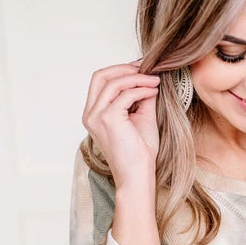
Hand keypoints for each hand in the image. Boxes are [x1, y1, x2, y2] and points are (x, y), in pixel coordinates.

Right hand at [81, 59, 161, 188]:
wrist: (138, 176)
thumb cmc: (139, 154)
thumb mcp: (141, 118)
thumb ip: (141, 97)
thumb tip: (149, 77)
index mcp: (93, 114)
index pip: (101, 81)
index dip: (121, 71)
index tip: (143, 68)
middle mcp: (90, 114)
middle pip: (100, 76)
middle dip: (125, 68)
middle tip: (147, 69)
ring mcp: (96, 116)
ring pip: (112, 82)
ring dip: (136, 77)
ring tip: (155, 80)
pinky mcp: (108, 119)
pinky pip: (124, 94)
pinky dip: (140, 89)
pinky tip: (153, 91)